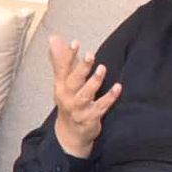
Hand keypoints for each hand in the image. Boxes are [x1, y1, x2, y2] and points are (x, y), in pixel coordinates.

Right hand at [46, 35, 121, 158]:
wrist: (70, 134)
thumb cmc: (68, 101)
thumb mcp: (62, 81)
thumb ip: (60, 59)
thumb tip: (54, 38)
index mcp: (61, 86)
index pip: (63, 68)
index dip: (68, 55)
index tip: (75, 43)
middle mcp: (67, 97)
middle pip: (73, 81)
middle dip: (81, 68)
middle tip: (90, 55)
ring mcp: (78, 109)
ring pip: (85, 95)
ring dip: (94, 82)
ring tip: (102, 68)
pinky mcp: (90, 118)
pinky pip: (101, 107)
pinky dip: (109, 97)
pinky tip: (118, 87)